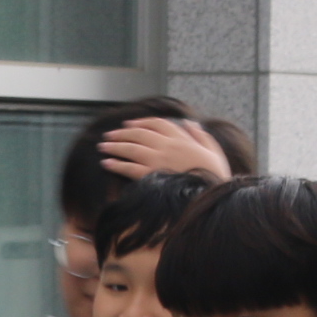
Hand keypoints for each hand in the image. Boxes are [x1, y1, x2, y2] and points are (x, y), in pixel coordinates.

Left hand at [96, 116, 229, 185]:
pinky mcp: (152, 176)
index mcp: (182, 138)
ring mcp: (159, 160)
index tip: (129, 124)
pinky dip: (117, 165)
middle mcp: (168, 146)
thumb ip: (200, 135)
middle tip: (108, 136)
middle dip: (122, 133)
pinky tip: (106, 163)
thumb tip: (191, 123)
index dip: (141, 122)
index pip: (158, 123)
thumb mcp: (213, 151)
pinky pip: (130, 168)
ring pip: (132, 148)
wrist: (212, 193)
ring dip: (115, 146)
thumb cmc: (214, 175)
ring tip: (102, 147)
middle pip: (139, 134)